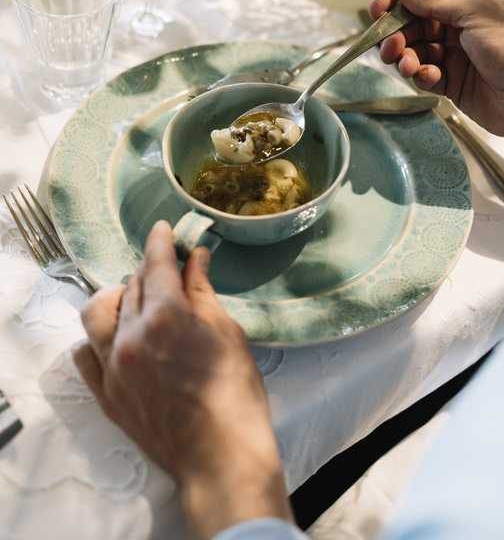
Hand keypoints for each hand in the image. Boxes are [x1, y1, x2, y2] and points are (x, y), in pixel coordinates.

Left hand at [73, 221, 291, 539]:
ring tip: (137, 301)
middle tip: (169, 271)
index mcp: (165, 317)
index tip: (163, 229)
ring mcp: (113, 367)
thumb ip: (202, 290)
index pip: (155, 265)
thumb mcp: (225, 332)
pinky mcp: (106, 393)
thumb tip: (195, 257)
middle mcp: (130, 336)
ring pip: (98, 314)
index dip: (160, 242)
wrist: (221, 456)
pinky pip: (87, 353)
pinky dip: (99, 337)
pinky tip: (119, 335)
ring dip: (116, 298)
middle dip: (149, 271)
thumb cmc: (234, 392)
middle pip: (131, 286)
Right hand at [371, 0, 503, 143]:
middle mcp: (462, 26)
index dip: (399, 1)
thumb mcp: (478, 13)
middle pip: (416, 24)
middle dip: (398, 33)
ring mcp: (457, 56)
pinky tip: (425, 77)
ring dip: (405, 57)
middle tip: (388, 46)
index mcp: (472, 1)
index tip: (377, 10)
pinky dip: (420, 75)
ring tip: (404, 64)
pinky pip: (426, 75)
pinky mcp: (453, 83)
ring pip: (417, 51)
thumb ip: (438, 2)